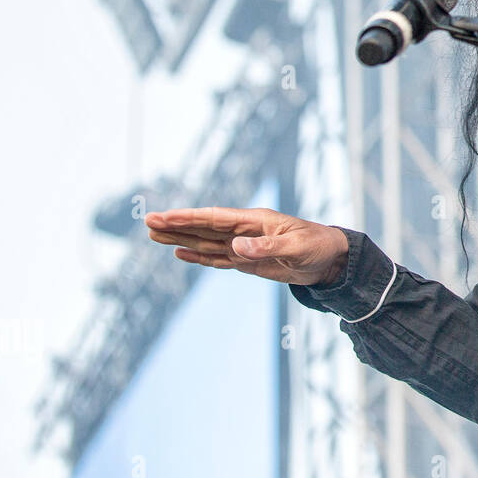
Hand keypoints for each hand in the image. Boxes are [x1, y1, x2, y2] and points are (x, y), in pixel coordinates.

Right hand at [145, 207, 349, 285]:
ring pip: (205, 242)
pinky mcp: (247, 261)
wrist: (331, 260)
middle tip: (147, 222)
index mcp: (256, 220)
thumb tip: (236, 247)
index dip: (188, 217)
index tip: (163, 216)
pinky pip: (217, 258)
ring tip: (153, 235)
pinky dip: (198, 257)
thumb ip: (267, 247)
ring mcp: (244, 245)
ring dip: (180, 239)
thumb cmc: (318, 247)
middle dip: (176, 225)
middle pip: (203, 227)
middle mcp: (245, 230)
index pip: (214, 218)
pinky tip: (180, 253)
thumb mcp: (297, 247)